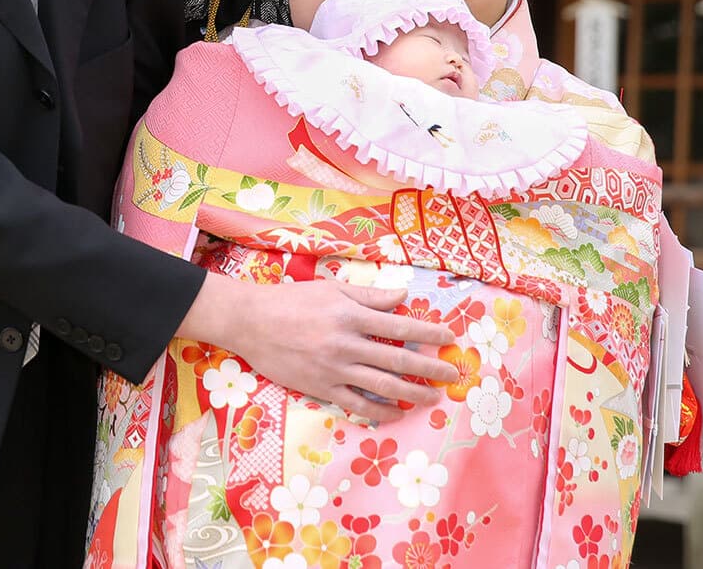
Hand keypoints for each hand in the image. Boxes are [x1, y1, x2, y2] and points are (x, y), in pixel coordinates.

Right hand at [183, 276, 457, 424]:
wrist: (250, 322)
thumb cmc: (291, 300)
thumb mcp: (331, 289)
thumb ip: (369, 296)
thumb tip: (403, 295)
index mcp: (350, 316)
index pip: (400, 325)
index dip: (428, 332)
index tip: (449, 337)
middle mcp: (346, 344)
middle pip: (398, 360)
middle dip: (430, 368)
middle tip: (452, 374)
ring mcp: (334, 369)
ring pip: (383, 386)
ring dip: (413, 394)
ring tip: (433, 398)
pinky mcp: (321, 388)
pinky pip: (357, 405)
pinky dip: (380, 411)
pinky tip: (397, 413)